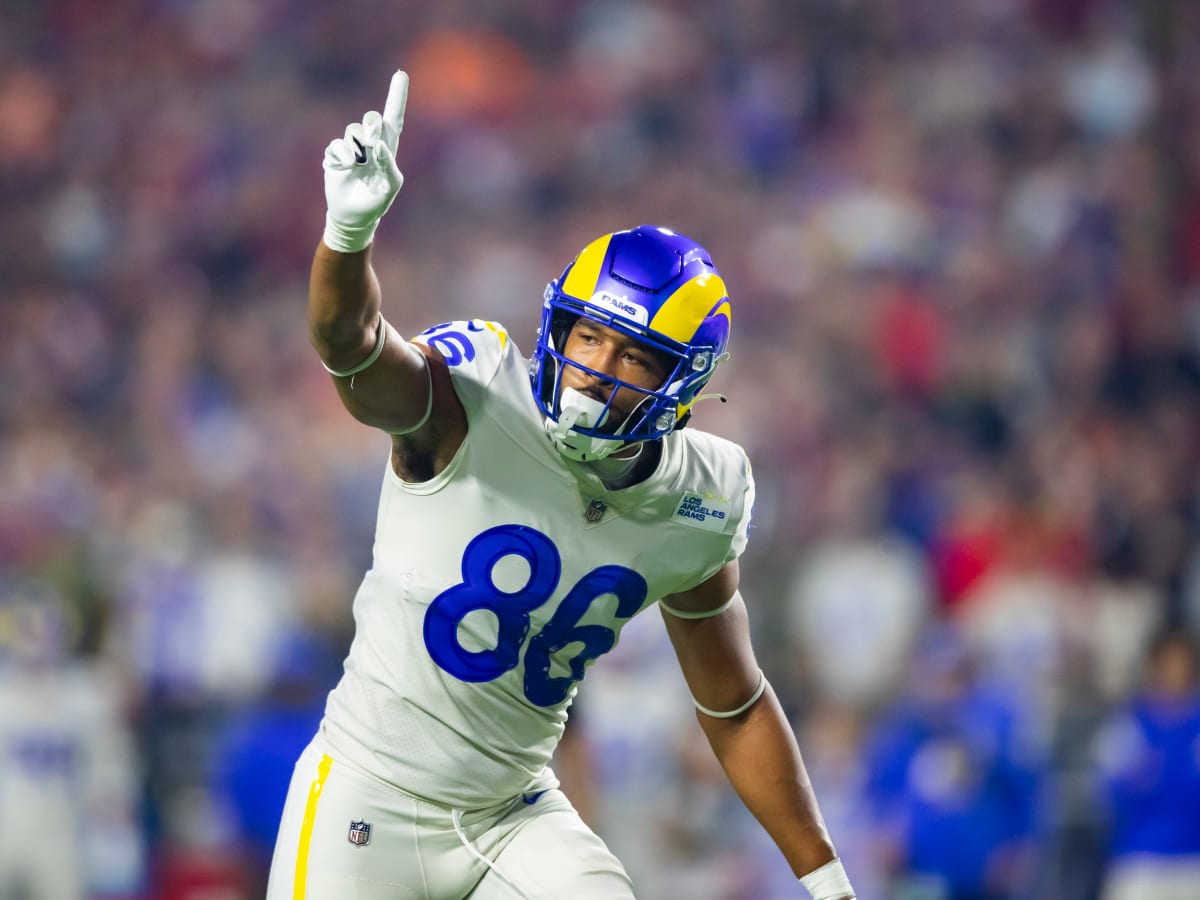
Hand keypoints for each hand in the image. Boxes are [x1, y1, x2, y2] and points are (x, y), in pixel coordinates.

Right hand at [322, 70, 408, 253]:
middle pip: (372, 118)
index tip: (401, 74)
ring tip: (358, 166)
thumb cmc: (377, 201)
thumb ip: (389, 165)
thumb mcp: (391, 186)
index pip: (394, 118)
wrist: (354, 217)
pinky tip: (346, 168)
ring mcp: (352, 149)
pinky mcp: (335, 156)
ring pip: (353, 131)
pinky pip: (337, 146)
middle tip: (373, 141)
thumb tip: (379, 146)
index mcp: (388, 148)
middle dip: (373, 125)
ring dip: (358, 148)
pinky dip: (343, 156)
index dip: (397, 96)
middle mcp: (370, 144)